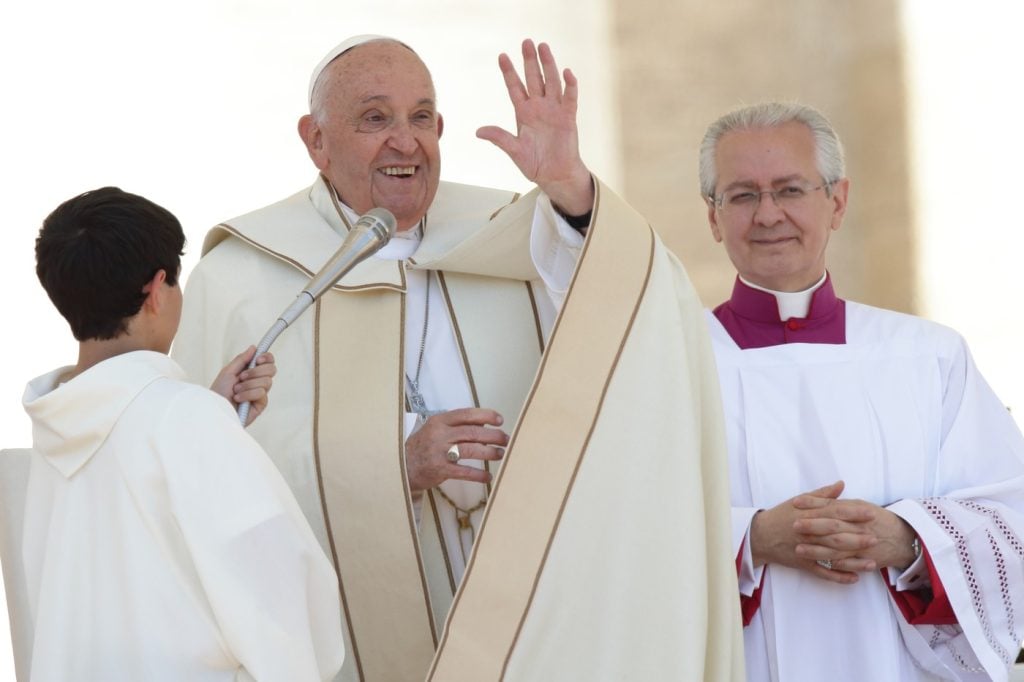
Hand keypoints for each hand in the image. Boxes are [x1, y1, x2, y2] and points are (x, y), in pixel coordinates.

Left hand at [209, 346, 276, 426]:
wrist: (216, 409)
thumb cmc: (218, 392)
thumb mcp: (228, 371)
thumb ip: (242, 359)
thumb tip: (254, 347)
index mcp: (250, 371)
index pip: (268, 361)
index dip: (267, 358)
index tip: (258, 359)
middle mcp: (257, 381)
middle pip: (272, 369)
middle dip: (256, 372)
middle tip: (242, 377)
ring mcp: (260, 393)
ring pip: (267, 381)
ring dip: (248, 385)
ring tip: (236, 390)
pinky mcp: (261, 404)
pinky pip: (261, 393)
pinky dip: (248, 394)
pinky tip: (238, 398)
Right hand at [405, 408, 508, 491]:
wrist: (402, 466)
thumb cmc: (424, 446)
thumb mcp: (436, 429)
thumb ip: (456, 425)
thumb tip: (485, 424)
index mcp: (440, 421)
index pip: (466, 414)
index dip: (486, 416)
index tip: (500, 420)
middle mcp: (440, 434)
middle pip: (472, 432)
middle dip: (493, 436)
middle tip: (505, 439)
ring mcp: (439, 452)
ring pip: (471, 449)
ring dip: (489, 452)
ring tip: (500, 454)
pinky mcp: (440, 470)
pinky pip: (464, 472)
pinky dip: (478, 475)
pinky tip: (488, 477)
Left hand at [477, 39, 593, 215]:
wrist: (555, 175)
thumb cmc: (535, 163)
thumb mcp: (514, 150)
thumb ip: (500, 138)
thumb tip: (479, 131)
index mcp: (523, 113)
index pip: (515, 87)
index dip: (509, 72)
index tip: (502, 56)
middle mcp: (539, 107)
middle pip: (534, 79)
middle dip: (530, 61)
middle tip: (527, 42)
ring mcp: (554, 110)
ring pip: (551, 82)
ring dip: (548, 65)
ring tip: (544, 48)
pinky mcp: (568, 118)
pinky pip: (569, 98)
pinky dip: (569, 86)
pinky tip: (567, 73)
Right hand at [750, 481, 877, 584]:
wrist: (759, 536)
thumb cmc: (781, 516)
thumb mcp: (798, 501)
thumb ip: (821, 494)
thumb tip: (841, 485)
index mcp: (808, 515)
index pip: (833, 512)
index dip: (852, 513)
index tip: (870, 513)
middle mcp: (808, 533)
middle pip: (835, 535)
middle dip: (856, 537)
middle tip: (876, 538)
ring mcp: (806, 550)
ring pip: (832, 556)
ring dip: (853, 561)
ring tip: (872, 562)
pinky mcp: (803, 564)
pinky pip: (823, 573)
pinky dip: (838, 577)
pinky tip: (854, 579)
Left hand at [793, 488, 917, 571]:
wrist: (904, 538)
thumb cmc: (878, 519)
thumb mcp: (859, 505)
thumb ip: (840, 501)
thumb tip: (822, 491)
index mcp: (856, 510)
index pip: (832, 506)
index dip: (814, 503)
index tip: (796, 502)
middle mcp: (858, 527)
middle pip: (833, 526)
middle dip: (813, 526)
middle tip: (794, 525)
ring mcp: (861, 545)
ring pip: (837, 548)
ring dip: (817, 550)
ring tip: (799, 549)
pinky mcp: (865, 560)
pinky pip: (848, 564)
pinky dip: (834, 566)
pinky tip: (819, 565)